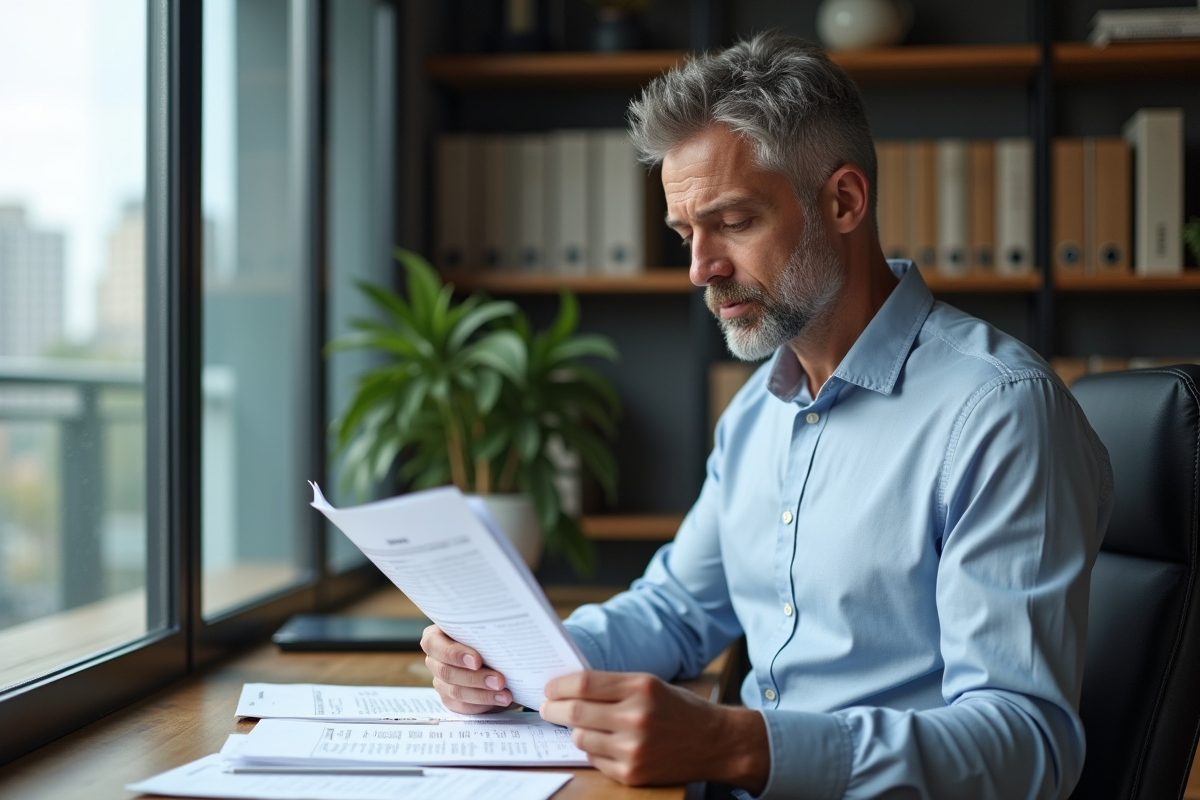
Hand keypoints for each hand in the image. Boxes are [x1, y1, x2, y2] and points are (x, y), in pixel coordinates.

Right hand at [419, 625, 512, 713]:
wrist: (490, 653)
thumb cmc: (482, 636)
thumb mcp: (479, 629)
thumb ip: (480, 632)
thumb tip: (500, 637)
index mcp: (435, 638)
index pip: (434, 645)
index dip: (454, 654)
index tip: (477, 661)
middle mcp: (434, 660)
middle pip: (447, 672)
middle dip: (476, 678)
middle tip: (499, 681)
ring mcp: (440, 681)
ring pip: (456, 692)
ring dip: (483, 694)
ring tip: (505, 695)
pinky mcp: (450, 699)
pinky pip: (463, 706)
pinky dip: (482, 705)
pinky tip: (498, 701)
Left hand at [540, 671, 769, 791]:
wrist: (714, 742)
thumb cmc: (678, 709)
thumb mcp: (649, 685)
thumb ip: (612, 686)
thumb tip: (567, 687)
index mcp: (641, 688)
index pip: (584, 684)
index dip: (559, 686)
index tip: (549, 688)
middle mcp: (636, 717)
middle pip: (575, 712)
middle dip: (553, 709)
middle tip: (547, 707)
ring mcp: (633, 748)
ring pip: (580, 737)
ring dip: (575, 730)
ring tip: (582, 724)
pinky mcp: (632, 772)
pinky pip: (594, 758)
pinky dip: (592, 748)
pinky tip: (605, 741)